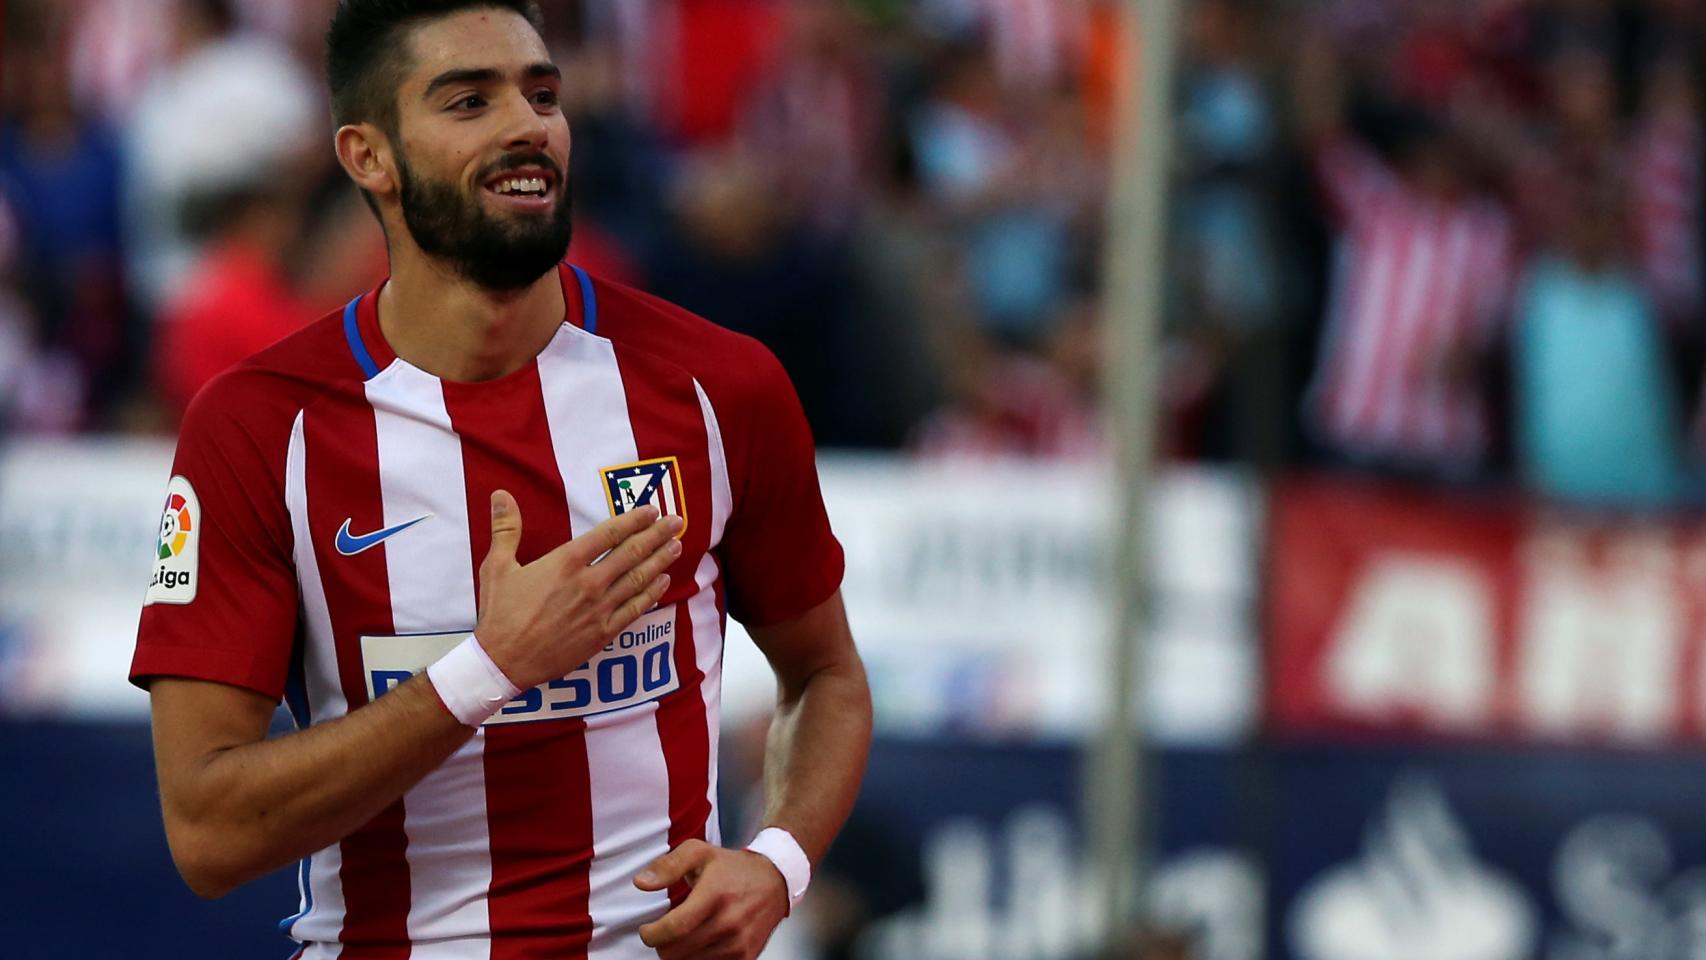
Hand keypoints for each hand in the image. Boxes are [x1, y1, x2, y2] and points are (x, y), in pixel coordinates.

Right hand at [475, 490, 682, 689]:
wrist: (504, 661)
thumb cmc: (500, 613)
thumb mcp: (497, 566)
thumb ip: (506, 527)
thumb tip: (500, 493)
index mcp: (566, 562)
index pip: (609, 534)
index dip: (634, 520)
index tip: (651, 510)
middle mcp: (588, 582)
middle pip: (631, 553)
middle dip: (657, 535)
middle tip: (677, 521)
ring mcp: (599, 609)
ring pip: (638, 579)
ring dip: (660, 560)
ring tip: (677, 546)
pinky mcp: (603, 633)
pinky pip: (635, 609)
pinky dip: (652, 593)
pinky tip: (663, 581)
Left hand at [635, 839, 790, 959]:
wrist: (775, 881)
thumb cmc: (733, 868)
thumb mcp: (699, 852)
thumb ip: (668, 866)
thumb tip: (641, 883)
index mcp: (714, 895)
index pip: (674, 928)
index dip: (652, 934)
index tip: (647, 930)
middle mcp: (729, 922)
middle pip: (677, 952)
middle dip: (662, 944)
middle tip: (666, 932)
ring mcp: (739, 943)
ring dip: (680, 953)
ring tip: (686, 934)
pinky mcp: (746, 957)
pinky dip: (698, 959)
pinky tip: (701, 942)